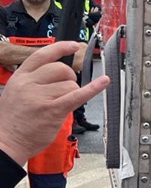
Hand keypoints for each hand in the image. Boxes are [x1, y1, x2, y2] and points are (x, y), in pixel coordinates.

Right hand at [0, 42, 109, 164]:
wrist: (6, 141)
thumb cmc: (13, 120)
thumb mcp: (15, 92)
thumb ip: (33, 80)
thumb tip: (56, 72)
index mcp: (20, 78)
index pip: (42, 55)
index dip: (60, 48)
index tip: (72, 45)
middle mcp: (29, 84)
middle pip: (61, 69)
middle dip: (69, 77)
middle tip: (64, 89)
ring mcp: (41, 97)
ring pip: (71, 85)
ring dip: (72, 93)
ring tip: (60, 103)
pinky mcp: (53, 110)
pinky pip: (78, 95)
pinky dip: (94, 88)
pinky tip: (104, 82)